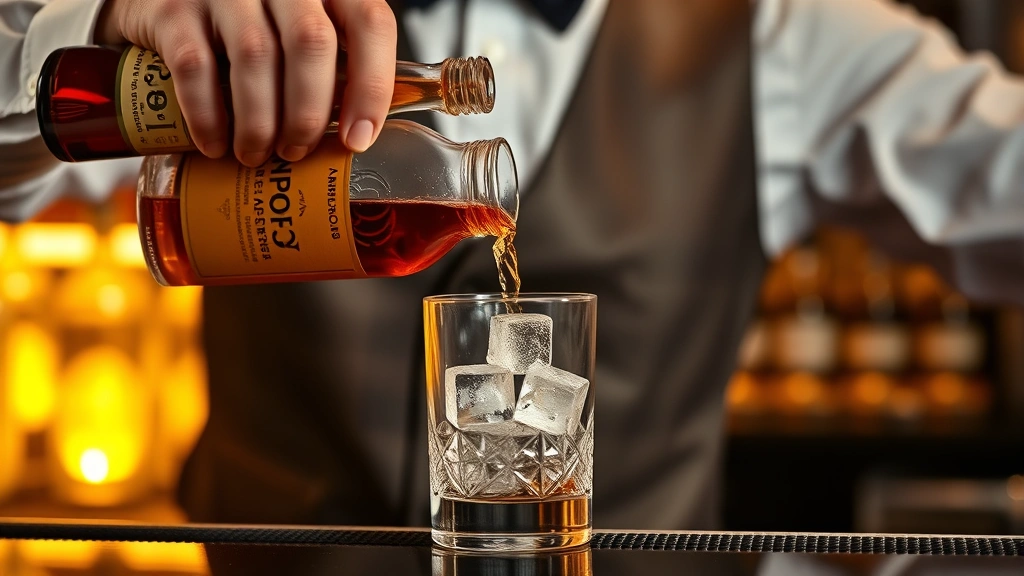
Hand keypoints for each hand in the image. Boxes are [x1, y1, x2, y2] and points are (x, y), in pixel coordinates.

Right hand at [95, 0, 396, 165]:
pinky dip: (208, 115)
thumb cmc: (245, 22)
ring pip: (256, 56)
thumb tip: (353, 137)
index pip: (370, 23)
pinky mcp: (173, 7)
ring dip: (260, 121)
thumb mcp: (297, 29)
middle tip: (297, 152)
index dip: (372, 86)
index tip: (357, 139)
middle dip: (309, 113)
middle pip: (312, 43)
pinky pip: (196, 66)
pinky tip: (214, 143)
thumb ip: (328, 65)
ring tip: (256, 154)